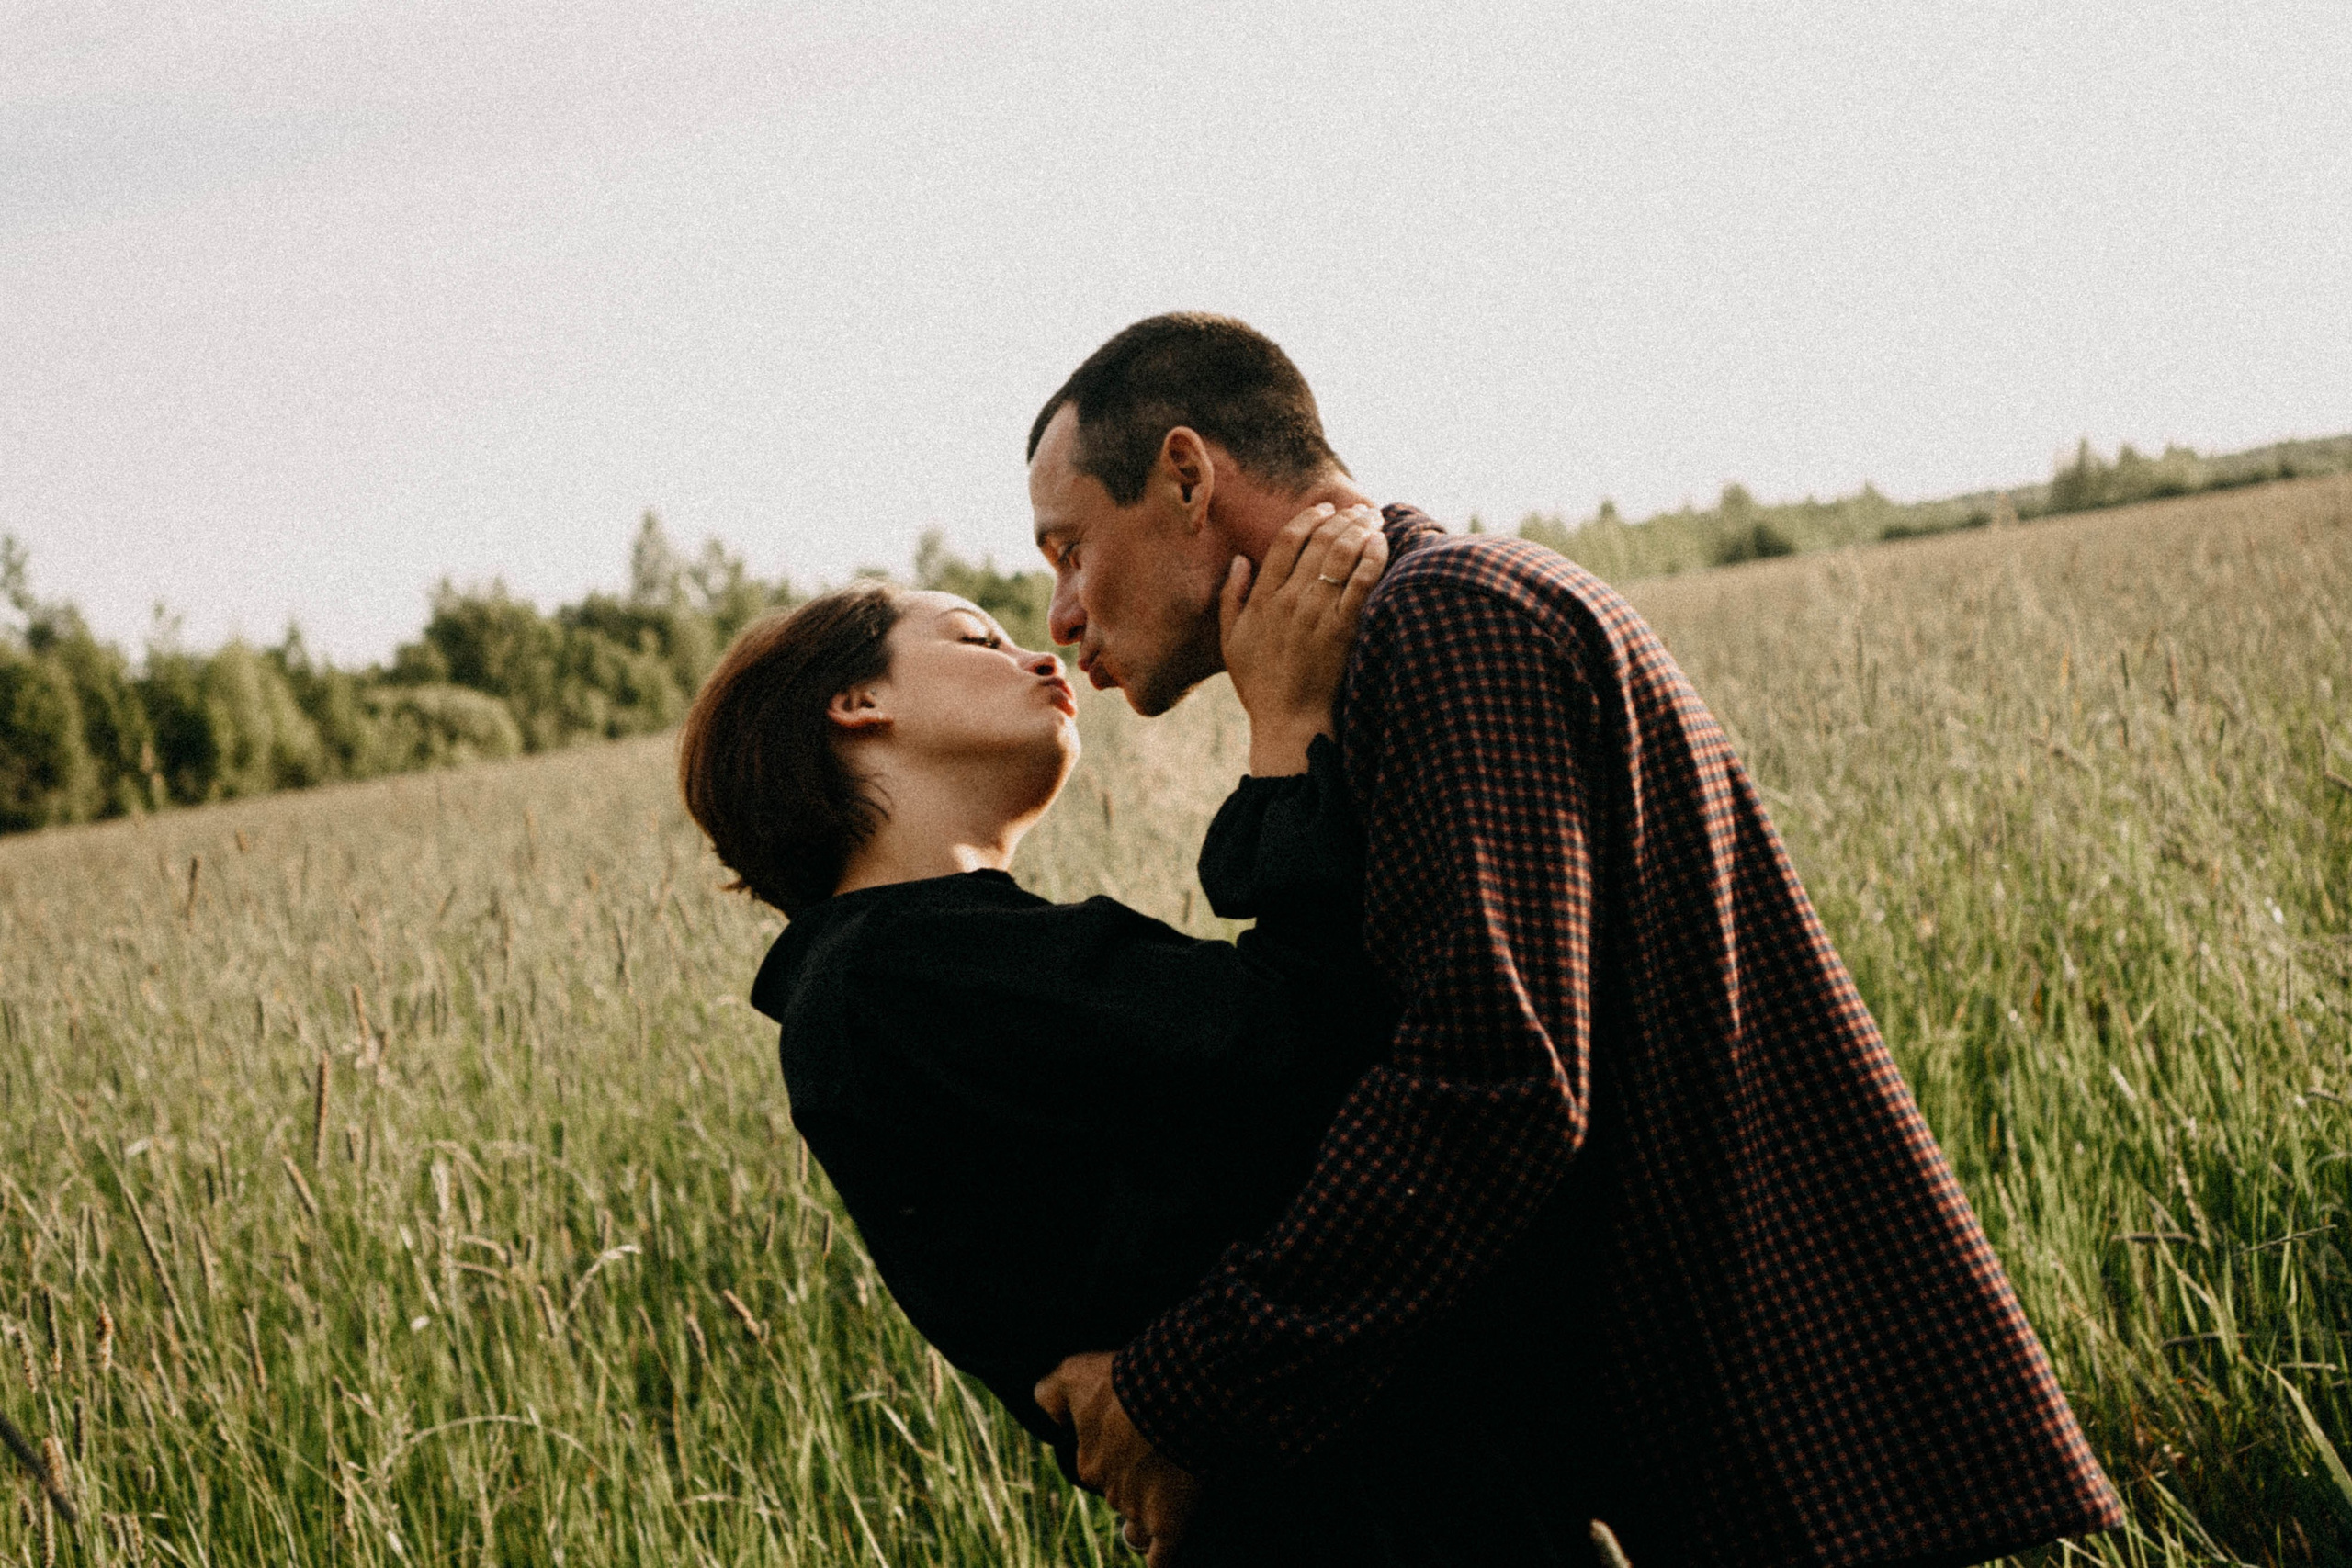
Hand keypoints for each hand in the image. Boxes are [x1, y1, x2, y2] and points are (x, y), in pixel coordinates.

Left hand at [1035, 1352, 1202, 1564]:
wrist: (1175, 1391)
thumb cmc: (1123, 1380)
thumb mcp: (1072, 1372)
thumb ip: (1049, 1393)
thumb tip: (1042, 1412)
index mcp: (1089, 1462)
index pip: (1096, 1468)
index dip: (1113, 1454)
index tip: (1130, 1437)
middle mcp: (1111, 1491)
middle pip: (1120, 1494)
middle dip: (1132, 1481)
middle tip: (1155, 1455)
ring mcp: (1140, 1510)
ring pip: (1137, 1526)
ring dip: (1146, 1515)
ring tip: (1163, 1496)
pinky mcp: (1170, 1522)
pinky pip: (1160, 1558)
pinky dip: (1159, 1560)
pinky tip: (1158, 1557)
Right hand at [1219, 502, 1387, 775]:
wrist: (1288, 722)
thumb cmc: (1259, 685)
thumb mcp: (1230, 641)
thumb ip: (1231, 596)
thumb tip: (1240, 559)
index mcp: (1261, 599)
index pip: (1285, 541)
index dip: (1308, 518)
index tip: (1325, 508)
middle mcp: (1289, 600)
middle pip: (1319, 541)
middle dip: (1342, 517)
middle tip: (1360, 508)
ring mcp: (1316, 614)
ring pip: (1341, 555)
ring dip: (1360, 529)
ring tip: (1374, 518)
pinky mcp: (1342, 630)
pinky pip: (1361, 583)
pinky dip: (1373, 557)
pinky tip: (1381, 543)